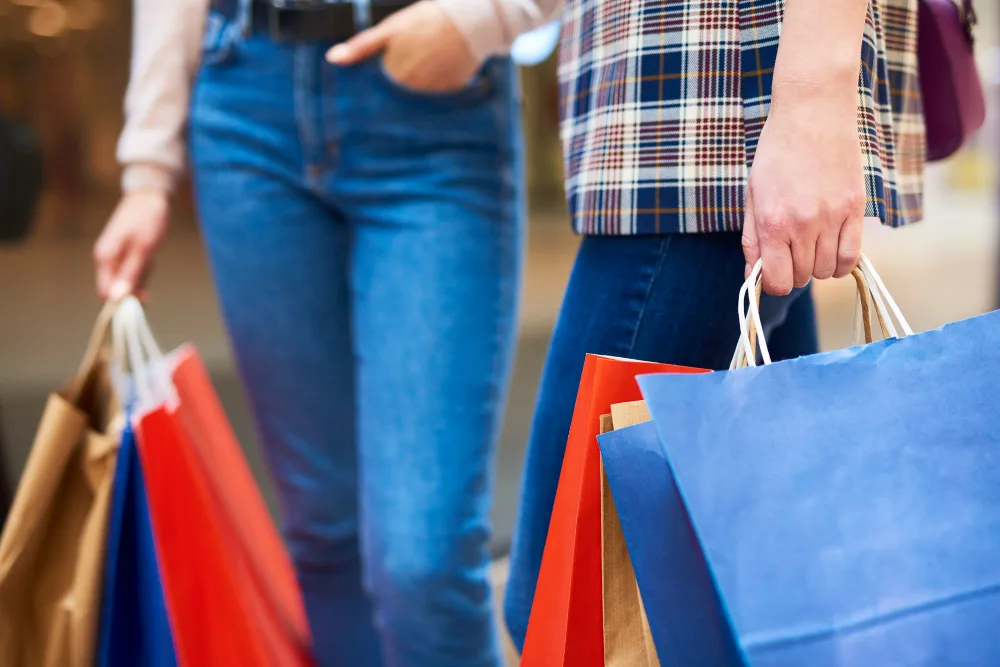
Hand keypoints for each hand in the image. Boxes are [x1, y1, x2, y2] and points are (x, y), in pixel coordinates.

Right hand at [93, 191, 168, 300]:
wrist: (151, 195)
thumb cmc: (148, 219)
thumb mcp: (144, 248)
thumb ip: (131, 273)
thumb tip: (118, 298)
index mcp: (105, 257)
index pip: (106, 293)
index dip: (122, 302)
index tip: (143, 299)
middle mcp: (105, 258)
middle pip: (117, 289)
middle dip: (136, 287)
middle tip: (150, 268)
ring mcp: (114, 256)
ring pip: (127, 281)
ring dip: (143, 276)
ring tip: (151, 257)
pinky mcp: (123, 254)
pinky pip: (133, 271)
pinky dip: (145, 269)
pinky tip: (150, 256)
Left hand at [326, 0, 478, 93]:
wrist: (469, 21)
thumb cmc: (426, 20)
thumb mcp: (390, 28)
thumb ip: (361, 46)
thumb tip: (332, 59)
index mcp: (395, 75)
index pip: (380, 90)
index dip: (383, 78)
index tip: (390, 68)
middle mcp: (413, 90)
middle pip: (398, 94)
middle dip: (401, 79)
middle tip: (413, 57)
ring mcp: (433, 94)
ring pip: (418, 95)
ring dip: (420, 82)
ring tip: (428, 58)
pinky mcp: (451, 94)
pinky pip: (437, 96)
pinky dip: (437, 84)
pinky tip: (441, 66)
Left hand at [742, 91, 865, 295]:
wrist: (812, 113)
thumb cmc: (776, 152)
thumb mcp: (753, 195)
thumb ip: (752, 240)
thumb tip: (753, 276)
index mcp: (773, 222)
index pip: (777, 281)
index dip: (774, 283)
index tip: (774, 271)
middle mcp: (803, 225)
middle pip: (803, 277)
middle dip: (795, 272)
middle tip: (792, 251)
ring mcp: (832, 217)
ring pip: (828, 271)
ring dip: (818, 266)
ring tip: (811, 246)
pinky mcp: (855, 209)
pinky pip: (853, 256)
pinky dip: (843, 262)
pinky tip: (832, 250)